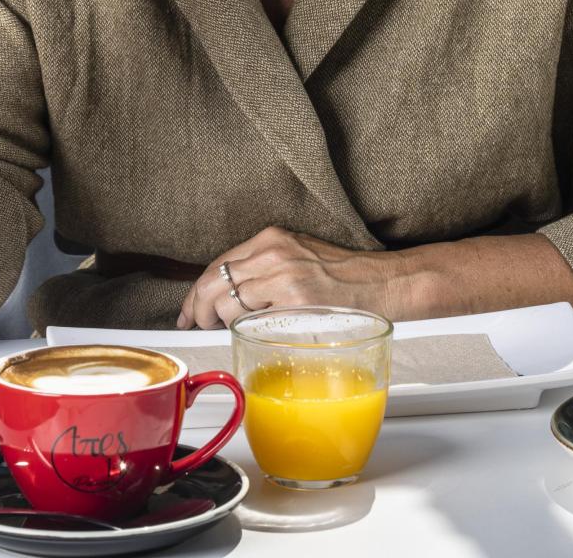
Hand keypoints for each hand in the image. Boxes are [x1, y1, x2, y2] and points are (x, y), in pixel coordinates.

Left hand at [175, 226, 422, 329]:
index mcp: (271, 239)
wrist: (384, 282)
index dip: (196, 291)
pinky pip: (252, 318)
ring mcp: (283, 275)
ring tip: (221, 331)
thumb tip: (232, 294)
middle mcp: (272, 252)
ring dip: (216, 321)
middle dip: (195, 308)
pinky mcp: (295, 300)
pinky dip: (241, 329)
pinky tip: (247, 334)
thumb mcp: (298, 256)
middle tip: (194, 325)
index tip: (188, 309)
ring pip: (225, 301)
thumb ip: (265, 269)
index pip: (217, 265)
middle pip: (212, 282)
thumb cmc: (345, 275)